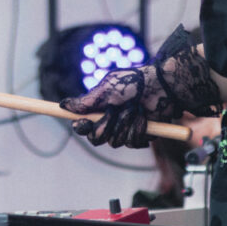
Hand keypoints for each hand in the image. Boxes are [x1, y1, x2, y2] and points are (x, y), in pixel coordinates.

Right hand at [59, 25, 222, 148]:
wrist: (163, 86)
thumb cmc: (134, 82)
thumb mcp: (107, 88)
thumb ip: (86, 101)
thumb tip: (64, 104)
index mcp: (99, 109)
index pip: (83, 126)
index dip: (81, 127)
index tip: (82, 123)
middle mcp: (110, 121)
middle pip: (97, 138)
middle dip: (106, 125)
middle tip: (115, 110)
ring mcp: (125, 130)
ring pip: (115, 142)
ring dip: (126, 124)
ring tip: (135, 108)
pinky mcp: (140, 136)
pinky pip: (133, 143)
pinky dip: (139, 129)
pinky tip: (145, 117)